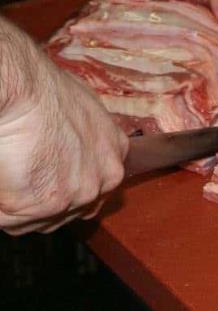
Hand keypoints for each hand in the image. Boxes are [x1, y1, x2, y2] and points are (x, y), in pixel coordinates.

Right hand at [0, 37, 127, 234]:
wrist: (23, 90)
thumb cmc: (44, 91)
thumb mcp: (84, 114)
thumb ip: (85, 142)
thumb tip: (69, 150)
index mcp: (112, 158)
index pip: (92, 192)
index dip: (61, 190)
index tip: (41, 185)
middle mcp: (102, 180)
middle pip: (66, 210)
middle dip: (37, 201)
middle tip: (17, 180)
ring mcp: (76, 195)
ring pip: (36, 219)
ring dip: (14, 205)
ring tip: (8, 172)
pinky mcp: (45, 204)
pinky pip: (10, 219)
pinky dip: (0, 208)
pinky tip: (0, 182)